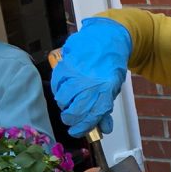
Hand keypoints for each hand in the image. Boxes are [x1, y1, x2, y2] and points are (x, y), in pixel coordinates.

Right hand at [51, 17, 131, 136]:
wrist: (107, 39)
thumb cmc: (111, 65)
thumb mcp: (114, 88)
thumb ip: (106, 108)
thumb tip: (103, 129)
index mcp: (106, 92)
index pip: (91, 117)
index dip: (82, 128)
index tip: (76, 132)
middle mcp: (91, 85)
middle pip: (75, 111)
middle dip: (71, 119)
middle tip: (71, 119)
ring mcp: (76, 75)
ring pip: (63, 99)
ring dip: (64, 105)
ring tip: (68, 103)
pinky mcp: (65, 66)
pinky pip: (56, 85)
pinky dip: (57, 90)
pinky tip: (63, 90)